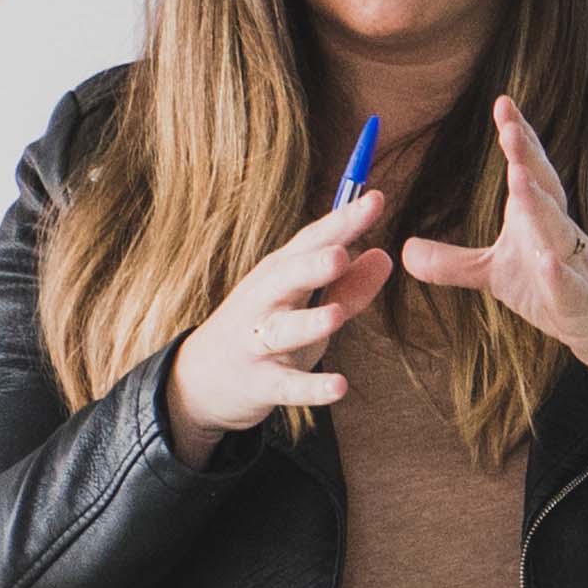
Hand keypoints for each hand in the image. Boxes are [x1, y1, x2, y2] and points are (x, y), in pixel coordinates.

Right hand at [161, 189, 392, 459]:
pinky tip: (339, 387)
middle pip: (287, 278)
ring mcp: (257, 342)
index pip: (312, 242)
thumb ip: (349, 285)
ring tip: (336, 315)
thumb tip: (387, 256)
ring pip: (283, 330)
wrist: (200, 379)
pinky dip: (311, 388)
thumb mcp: (305, 305)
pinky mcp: (259, 383)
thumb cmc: (265, 331)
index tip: (376, 199)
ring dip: (309, 322)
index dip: (343, 221)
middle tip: (340, 253)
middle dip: (312, 265)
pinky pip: (287, 386)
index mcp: (280, 274)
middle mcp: (265, 301)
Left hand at [406, 97, 587, 389]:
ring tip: (519, 177)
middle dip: (528, 158)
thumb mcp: (495, 275)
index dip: (518, 138)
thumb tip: (403, 250)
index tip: (502, 103)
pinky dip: (559, 275)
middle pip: (545, 190)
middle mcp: (558, 234)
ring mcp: (573, 267)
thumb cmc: (552, 288)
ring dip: (539, 205)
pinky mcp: (580, 304)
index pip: (529, 170)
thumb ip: (451, 262)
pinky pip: (570, 287)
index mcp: (539, 218)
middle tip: (510, 128)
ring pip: (557, 231)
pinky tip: (547, 262)